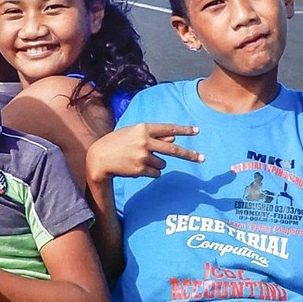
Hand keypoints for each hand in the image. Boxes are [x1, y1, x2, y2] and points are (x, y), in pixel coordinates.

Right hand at [87, 123, 202, 182]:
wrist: (100, 158)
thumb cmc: (118, 142)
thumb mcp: (133, 134)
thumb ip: (153, 135)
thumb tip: (173, 138)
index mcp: (143, 128)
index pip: (168, 128)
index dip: (184, 130)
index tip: (197, 131)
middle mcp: (145, 141)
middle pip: (173, 149)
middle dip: (189, 154)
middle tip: (202, 158)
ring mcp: (143, 156)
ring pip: (162, 164)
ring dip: (156, 164)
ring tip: (139, 161)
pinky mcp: (140, 169)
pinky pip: (155, 173)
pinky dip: (150, 172)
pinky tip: (137, 168)